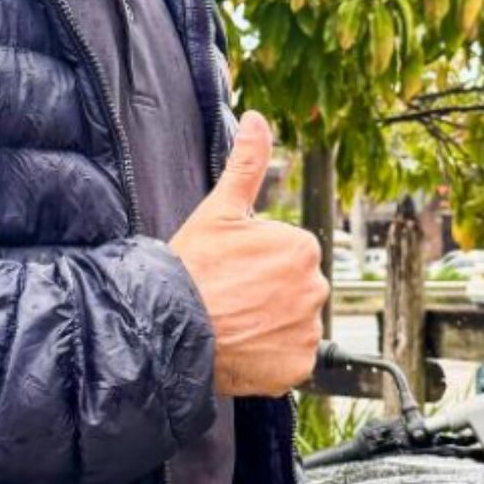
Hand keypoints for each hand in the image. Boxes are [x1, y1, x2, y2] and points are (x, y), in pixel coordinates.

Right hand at [170, 111, 329, 396]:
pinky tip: (243, 347)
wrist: (167, 328)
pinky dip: (271, 356)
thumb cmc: (191, 267)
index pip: (288, 254)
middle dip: (269, 294)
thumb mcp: (218, 209)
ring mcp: (308, 331)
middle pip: (294, 289)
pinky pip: (290, 358)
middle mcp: (316, 288)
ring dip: (270, 325)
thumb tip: (256, 118)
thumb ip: (247, 163)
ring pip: (292, 323)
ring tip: (233, 323)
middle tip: (230, 298)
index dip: (257, 262)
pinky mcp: (298, 365)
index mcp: (303, 247)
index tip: (231, 271)